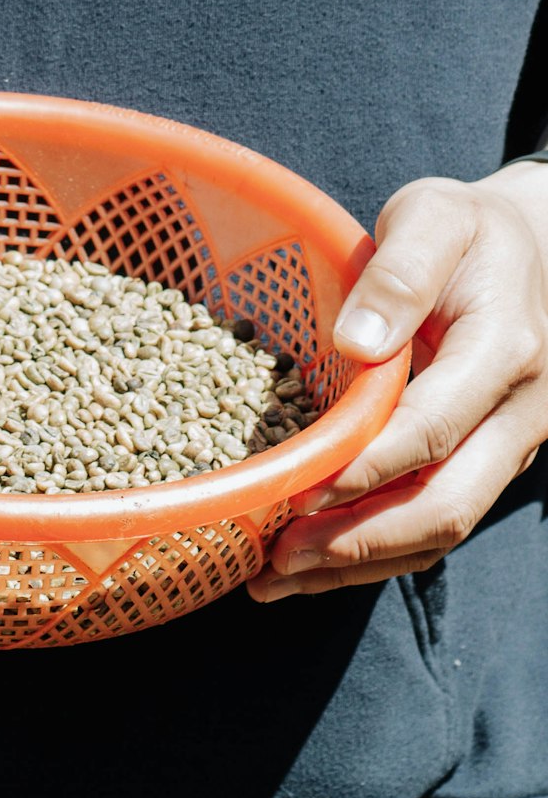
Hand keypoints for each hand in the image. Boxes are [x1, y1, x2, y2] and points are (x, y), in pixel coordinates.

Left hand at [248, 165, 547, 600]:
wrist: (531, 249)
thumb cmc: (467, 229)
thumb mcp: (434, 219)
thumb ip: (399, 274)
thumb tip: (356, 342)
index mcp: (503, 350)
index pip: (433, 429)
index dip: (365, 468)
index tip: (298, 492)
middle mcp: (518, 413)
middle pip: (446, 504)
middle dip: (358, 541)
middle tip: (275, 557)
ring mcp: (507, 446)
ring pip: (442, 528)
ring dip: (361, 562)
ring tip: (275, 578)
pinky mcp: (486, 461)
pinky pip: (438, 520)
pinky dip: (377, 551)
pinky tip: (314, 563)